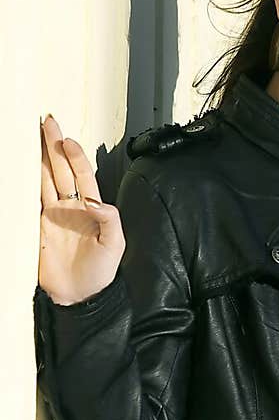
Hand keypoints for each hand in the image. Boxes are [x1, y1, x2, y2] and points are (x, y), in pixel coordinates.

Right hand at [39, 113, 124, 304]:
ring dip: (39, 159)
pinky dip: (25, 184)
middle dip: (53, 146)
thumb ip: (110, 221)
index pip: (82, 176)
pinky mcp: (37, 227)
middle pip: (60, 170)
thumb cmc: (100, 273)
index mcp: (91, 209)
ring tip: (32, 137)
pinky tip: (21, 169)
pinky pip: (30, 201)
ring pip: (43, 180)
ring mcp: (52, 216)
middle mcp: (70, 208)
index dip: (75, 157)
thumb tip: (98, 202)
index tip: (68, 140)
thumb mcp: (114, 246)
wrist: (80, 297)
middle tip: (47, 122)